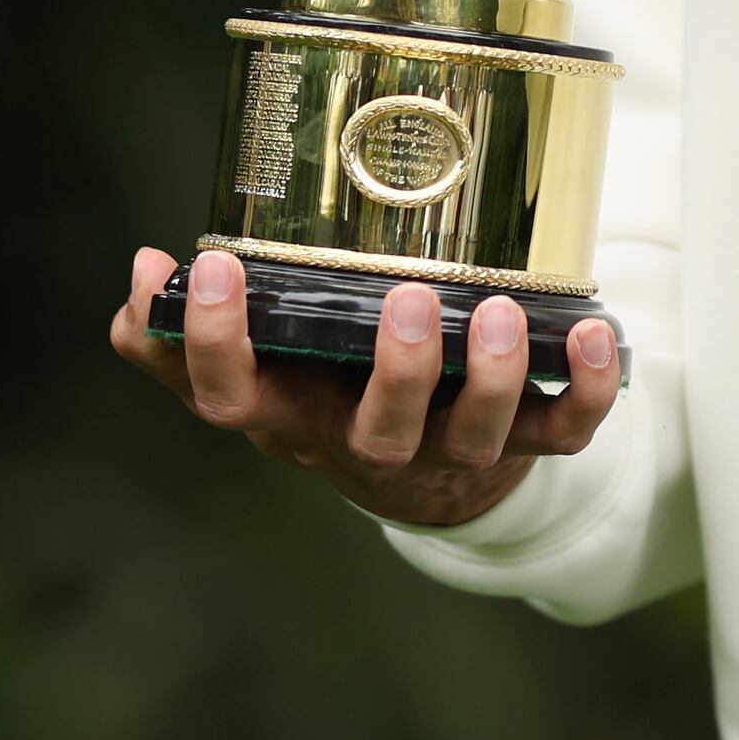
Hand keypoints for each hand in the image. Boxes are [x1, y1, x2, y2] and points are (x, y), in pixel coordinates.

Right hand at [111, 245, 619, 530]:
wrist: (422, 475)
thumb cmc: (325, 392)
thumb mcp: (256, 370)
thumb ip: (187, 336)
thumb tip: (142, 277)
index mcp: (288, 416)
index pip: (231, 399)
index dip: (216, 343)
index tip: (209, 264)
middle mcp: (365, 443)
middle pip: (377, 432)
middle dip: (394, 371)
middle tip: (401, 296)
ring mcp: (448, 451)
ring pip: (472, 435)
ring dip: (490, 377)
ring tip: (496, 311)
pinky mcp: (524, 446)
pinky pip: (564, 433)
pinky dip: (588, 389)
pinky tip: (596, 332)